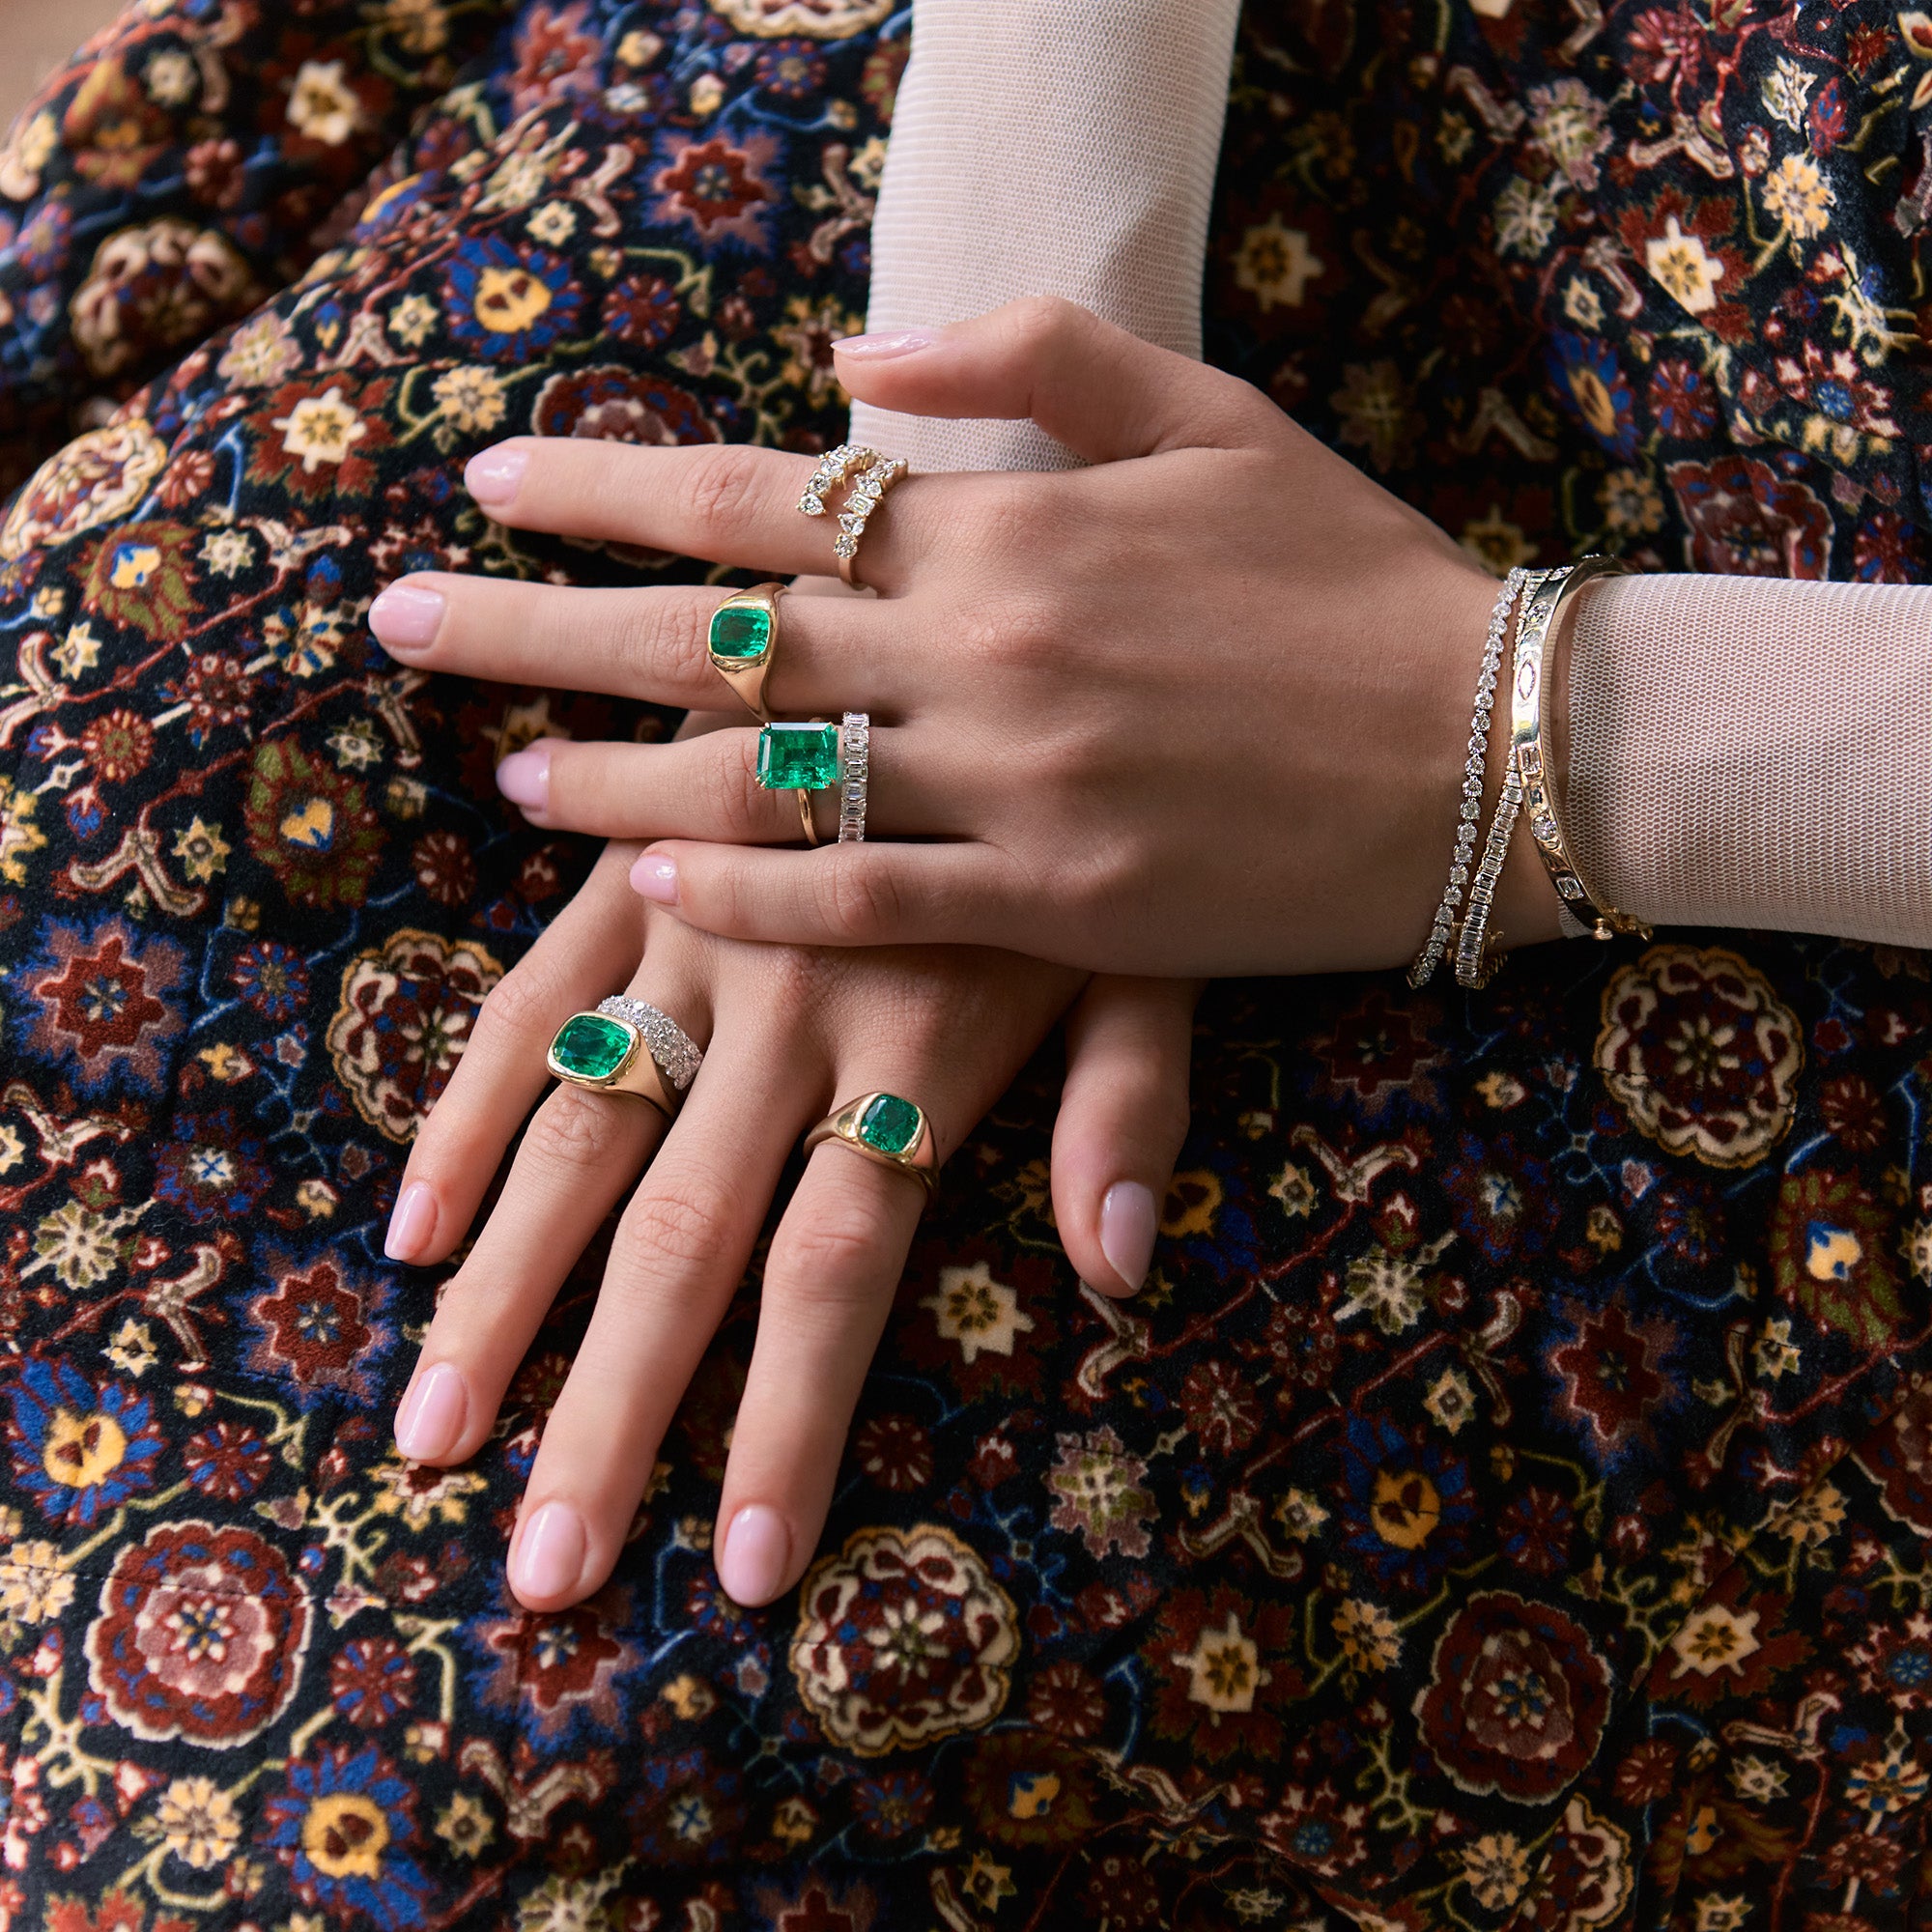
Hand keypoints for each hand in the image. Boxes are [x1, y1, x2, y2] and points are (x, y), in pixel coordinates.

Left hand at [367, 298, 1563, 978]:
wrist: (1494, 739)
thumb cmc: (1349, 571)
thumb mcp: (1213, 410)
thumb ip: (1030, 361)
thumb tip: (854, 367)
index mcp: (1011, 523)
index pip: (756, 491)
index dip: (605, 483)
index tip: (485, 478)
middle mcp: (986, 648)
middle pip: (716, 630)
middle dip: (539, 624)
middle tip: (397, 620)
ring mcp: (1017, 784)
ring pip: (770, 776)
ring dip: (617, 775)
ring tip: (500, 778)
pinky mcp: (1061, 904)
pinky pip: (874, 897)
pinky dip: (757, 893)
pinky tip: (653, 890)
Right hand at [385, 841, 1197, 1610]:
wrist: (945, 600)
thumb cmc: (1073, 792)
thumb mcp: (1142, 937)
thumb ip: (1129, 1100)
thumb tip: (1123, 1274)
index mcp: (918, 1045)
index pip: (836, 1270)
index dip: (787, 1422)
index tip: (743, 1573)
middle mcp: (788, 1015)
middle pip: (684, 1242)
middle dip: (613, 1415)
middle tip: (542, 1572)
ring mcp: (688, 948)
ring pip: (580, 1143)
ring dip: (500, 1298)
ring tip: (429, 1437)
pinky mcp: (623, 882)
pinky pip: (527, 1010)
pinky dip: (467, 1116)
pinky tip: (414, 1225)